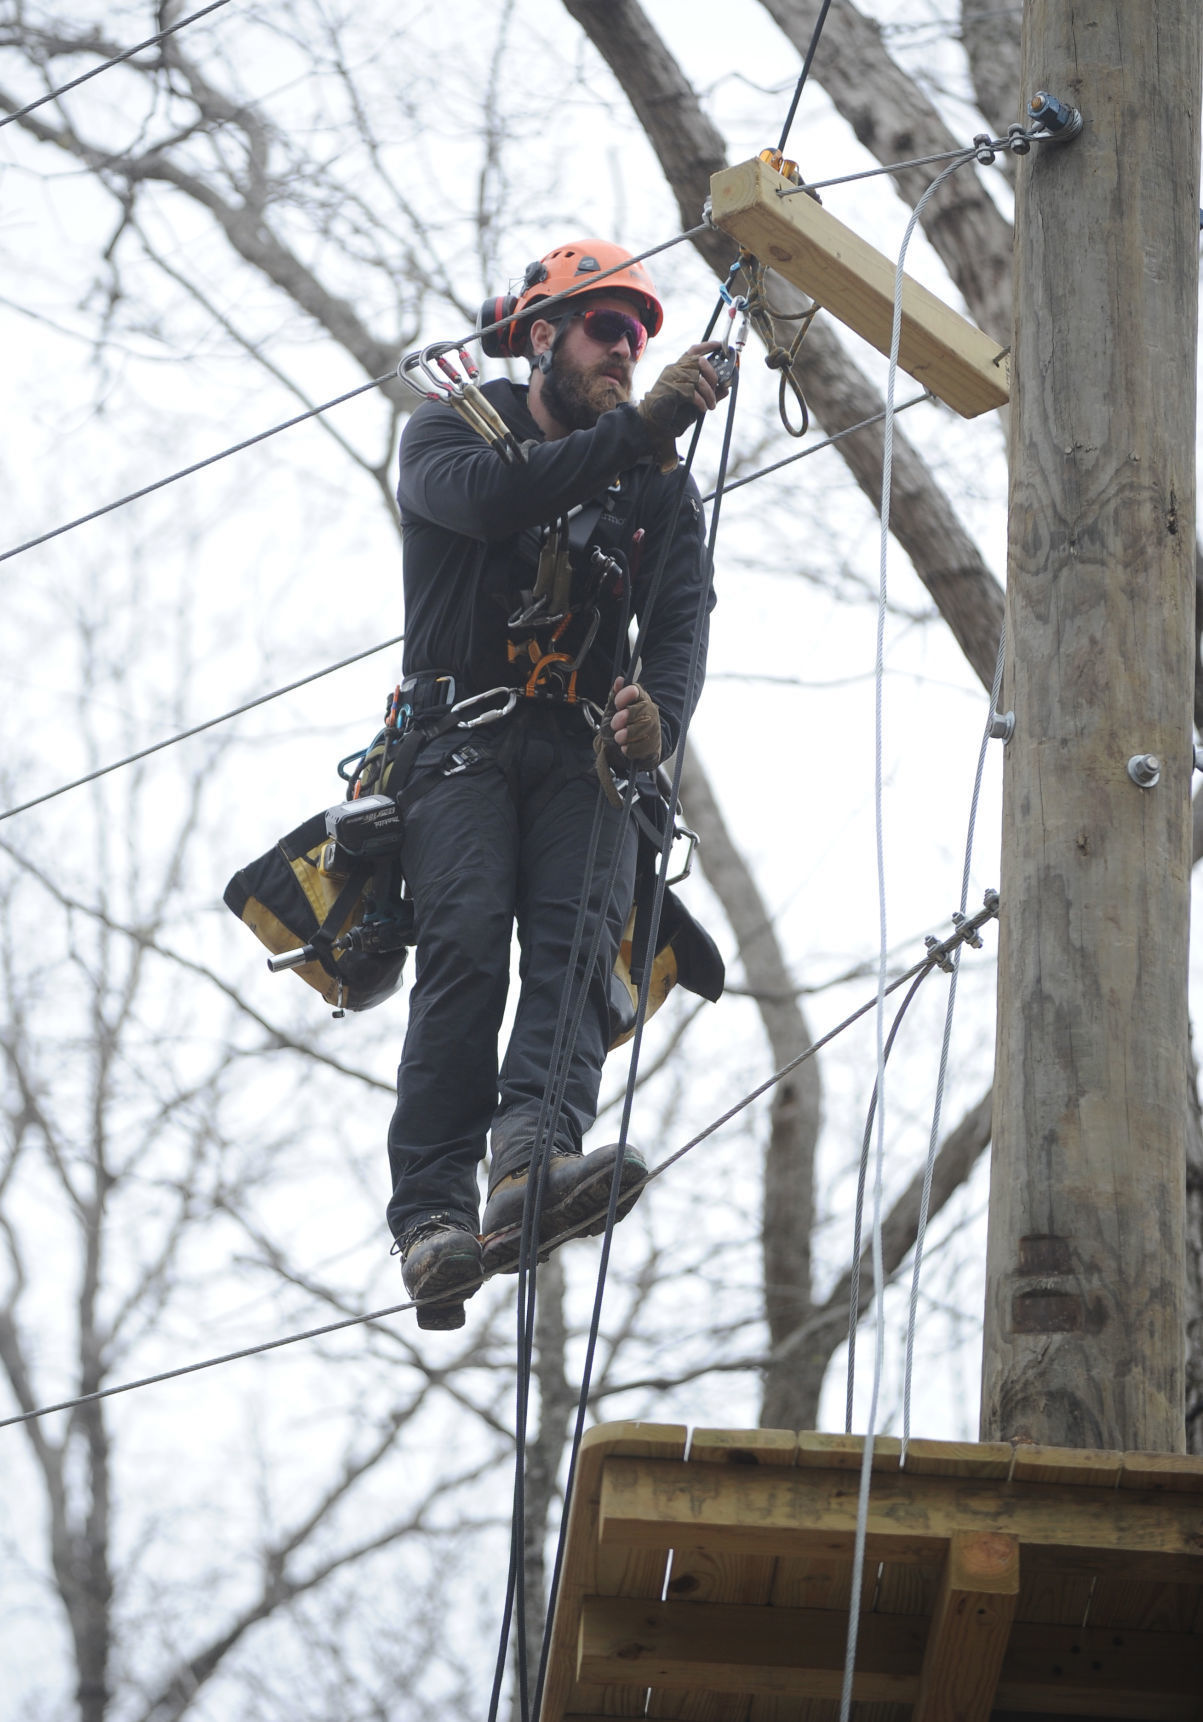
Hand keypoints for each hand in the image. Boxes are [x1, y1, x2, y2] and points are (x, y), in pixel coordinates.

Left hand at [593, 678, 661, 804]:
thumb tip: (619, 680)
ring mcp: (653, 728)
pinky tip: (625, 748)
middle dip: (628, 716)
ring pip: (647, 727)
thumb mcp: (613, 710)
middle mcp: (649, 711)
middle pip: (645, 709)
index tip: (617, 703)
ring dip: (630, 733)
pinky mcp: (654, 745)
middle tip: (614, 724)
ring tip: (618, 737)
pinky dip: (634, 748)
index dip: (626, 695)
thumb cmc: (619, 725)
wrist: (624, 747)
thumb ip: (615, 696)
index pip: (637, 691)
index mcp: (639, 699)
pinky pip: (647, 745)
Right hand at [636, 343, 725, 468]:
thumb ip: (710, 394)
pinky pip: (693, 392)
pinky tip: (703, 409)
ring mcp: (671, 379)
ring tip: (711, 405)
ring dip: (709, 393)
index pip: (693, 351)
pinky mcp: (671, 390)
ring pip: (698, 378)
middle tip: (717, 388)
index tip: (720, 346)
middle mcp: (674, 370)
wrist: (653, 424)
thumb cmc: (672, 412)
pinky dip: (701, 401)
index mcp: (678, 369)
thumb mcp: (695, 402)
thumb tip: (726, 389)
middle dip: (713, 375)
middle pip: (699, 361)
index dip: (707, 346)